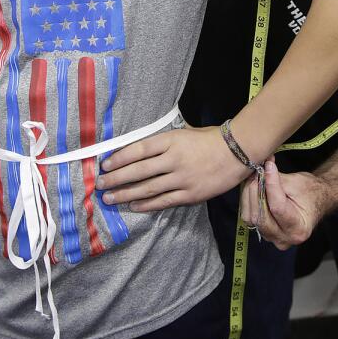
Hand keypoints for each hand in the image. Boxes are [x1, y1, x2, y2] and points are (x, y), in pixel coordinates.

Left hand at [97, 126, 247, 210]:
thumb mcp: (184, 132)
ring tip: (110, 198)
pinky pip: (164, 201)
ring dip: (126, 194)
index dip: (119, 158)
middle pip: (139, 171)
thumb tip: (137, 151)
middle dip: (116, 179)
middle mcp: (174, 160)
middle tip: (100, 184)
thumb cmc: (209, 139)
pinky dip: (146, 204)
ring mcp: (182, 179)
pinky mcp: (190, 194)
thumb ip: (163, 142)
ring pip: (148, 188)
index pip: (139, 150)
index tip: (105, 165)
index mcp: (171, 140)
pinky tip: (133, 206)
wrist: (237, 152)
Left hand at [239, 157, 329, 249]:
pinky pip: (249, 218)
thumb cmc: (310, 192)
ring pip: (251, 218)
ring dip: (249, 196)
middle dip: (255, 191)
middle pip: (261, 217)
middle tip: (257, 172)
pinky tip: (252, 189)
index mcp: (298, 228)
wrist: (315, 201)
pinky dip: (248, 202)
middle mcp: (285, 239)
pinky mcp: (264, 233)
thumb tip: (262, 169)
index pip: (278, 207)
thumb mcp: (297, 183)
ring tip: (254, 178)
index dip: (270, 185)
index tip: (267, 167)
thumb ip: (277, 179)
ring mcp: (273, 238)